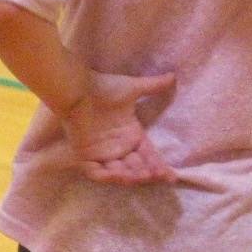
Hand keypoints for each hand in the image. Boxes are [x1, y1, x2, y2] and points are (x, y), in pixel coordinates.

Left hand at [62, 71, 177, 184]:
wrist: (78, 88)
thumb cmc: (103, 87)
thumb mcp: (132, 88)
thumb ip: (152, 86)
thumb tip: (173, 76)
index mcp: (131, 134)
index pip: (148, 154)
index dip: (158, 165)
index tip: (170, 175)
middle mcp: (118, 146)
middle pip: (136, 166)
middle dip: (146, 173)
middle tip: (155, 176)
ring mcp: (101, 152)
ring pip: (118, 172)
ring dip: (130, 176)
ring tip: (141, 176)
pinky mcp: (85, 155)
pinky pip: (96, 171)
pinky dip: (106, 176)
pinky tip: (120, 176)